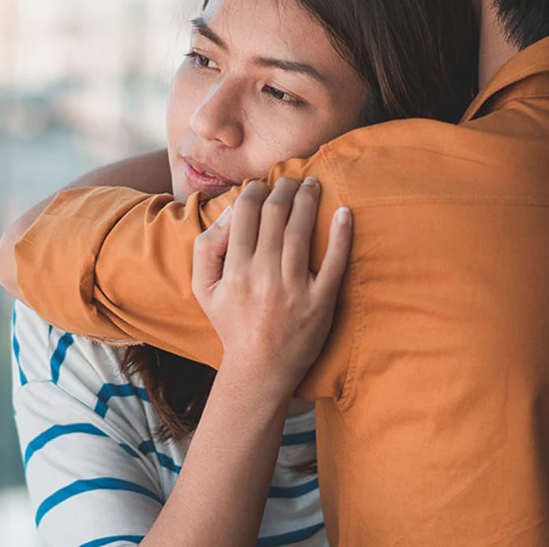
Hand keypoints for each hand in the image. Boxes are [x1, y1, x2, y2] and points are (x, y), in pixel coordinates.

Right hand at [191, 177, 352, 390]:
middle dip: (284, 188)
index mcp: (235, 270)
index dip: (255, 191)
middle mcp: (263, 276)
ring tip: (313, 185)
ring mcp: (294, 289)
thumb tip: (229, 214)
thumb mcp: (203, 290)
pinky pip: (335, 263)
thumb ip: (206, 249)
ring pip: (302, 231)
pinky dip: (342, 235)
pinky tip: (345, 213)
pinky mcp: (321, 302)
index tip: (262, 185)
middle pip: (275, 215)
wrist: (260, 369)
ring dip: (308, 200)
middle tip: (290, 180)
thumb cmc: (232, 324)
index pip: (246, 214)